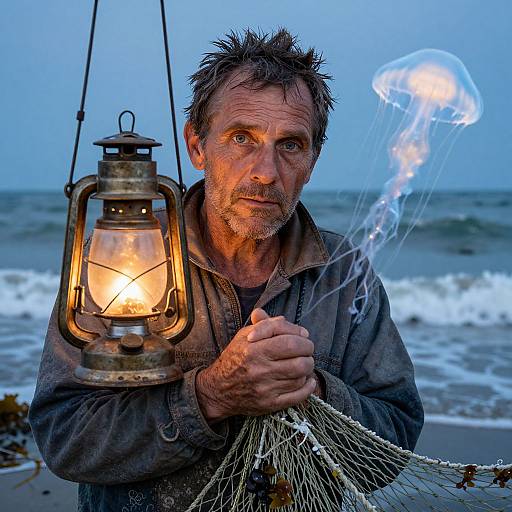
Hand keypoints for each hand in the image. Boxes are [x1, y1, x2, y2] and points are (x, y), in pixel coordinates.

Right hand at [196, 308, 315, 421]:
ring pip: (300, 378)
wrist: (218, 389)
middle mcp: (259, 370)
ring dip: (307, 368)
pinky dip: (308, 387)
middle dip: (308, 353)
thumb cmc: (235, 358)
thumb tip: (287, 320)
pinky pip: (298, 396)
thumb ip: (265, 324)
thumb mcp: (244, 336)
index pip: (289, 342)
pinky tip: (307, 380)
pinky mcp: (270, 404)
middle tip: (306, 350)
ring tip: (303, 363)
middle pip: (300, 361)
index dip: (302, 337)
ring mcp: (265, 389)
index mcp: (253, 350)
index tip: (303, 336)